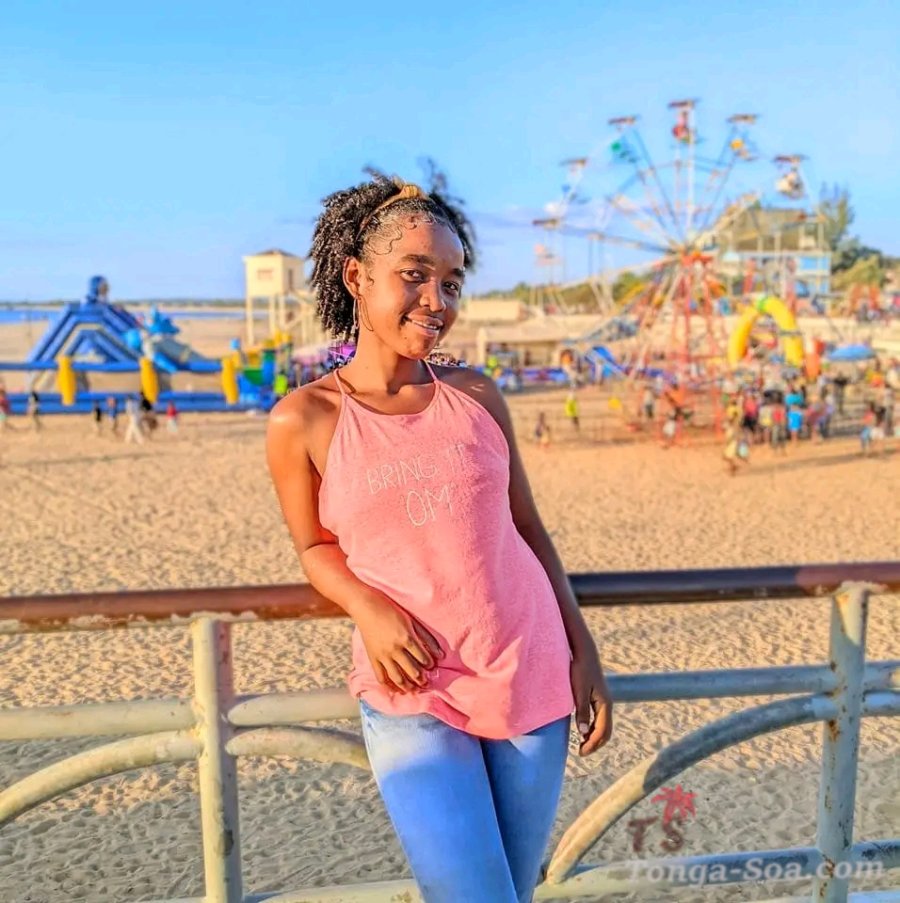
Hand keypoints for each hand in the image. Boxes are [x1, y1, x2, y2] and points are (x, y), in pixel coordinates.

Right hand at [352, 593, 443, 693]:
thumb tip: (440, 654)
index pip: (422, 658)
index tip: (431, 666)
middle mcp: (395, 649)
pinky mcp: (372, 658)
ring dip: (407, 686)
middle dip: (421, 679)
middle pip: (412, 671)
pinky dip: (388, 685)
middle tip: (425, 682)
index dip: (429, 664)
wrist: (366, 607)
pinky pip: (380, 677)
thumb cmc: (391, 611)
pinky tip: (395, 688)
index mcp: (406, 638)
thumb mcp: (411, 620)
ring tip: (413, 690)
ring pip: (397, 678)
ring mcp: (382, 655)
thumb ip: (426, 637)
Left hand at [570, 642, 612, 756]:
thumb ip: (581, 711)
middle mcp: (607, 705)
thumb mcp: (578, 691)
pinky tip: (584, 731)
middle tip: (581, 752)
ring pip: (604, 726)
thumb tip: (582, 732)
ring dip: (595, 737)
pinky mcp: (599, 698)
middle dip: (595, 744)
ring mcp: (604, 702)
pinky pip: (600, 719)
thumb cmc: (580, 670)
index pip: (601, 731)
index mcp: (604, 705)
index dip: (592, 744)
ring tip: (582, 745)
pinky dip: (594, 729)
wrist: (584, 653)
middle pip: (606, 731)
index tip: (581, 752)